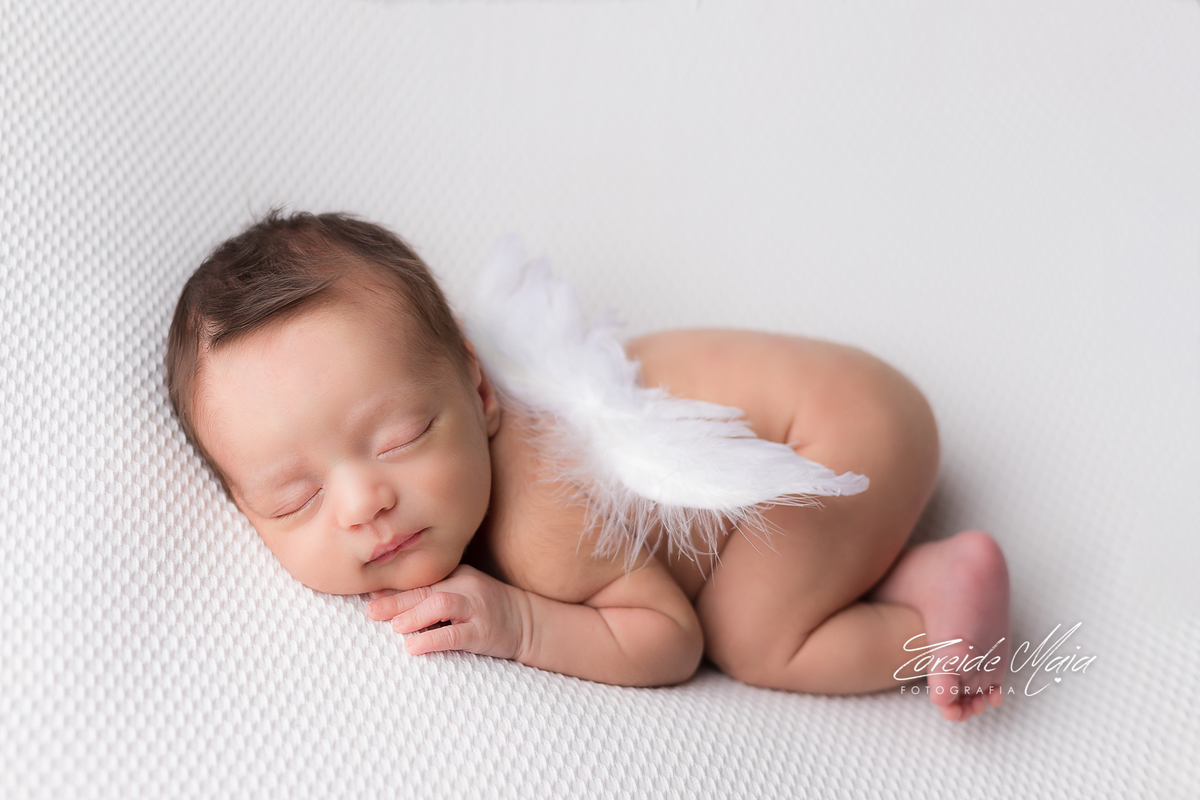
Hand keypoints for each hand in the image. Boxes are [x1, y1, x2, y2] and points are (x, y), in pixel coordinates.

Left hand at [364, 564, 530, 660]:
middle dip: (395, 600)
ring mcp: (477, 607)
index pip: (421, 578)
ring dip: (413, 615)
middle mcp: (466, 585)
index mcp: (457, 573)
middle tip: (371, 611)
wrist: (528, 622)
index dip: (393, 585)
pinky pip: (455, 634)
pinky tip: (414, 647)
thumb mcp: (462, 592)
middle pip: (425, 589)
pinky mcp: (483, 632)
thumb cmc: (487, 609)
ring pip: (441, 604)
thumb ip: (430, 594)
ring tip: (394, 626)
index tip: (367, 592)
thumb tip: (383, 597)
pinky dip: (432, 640)